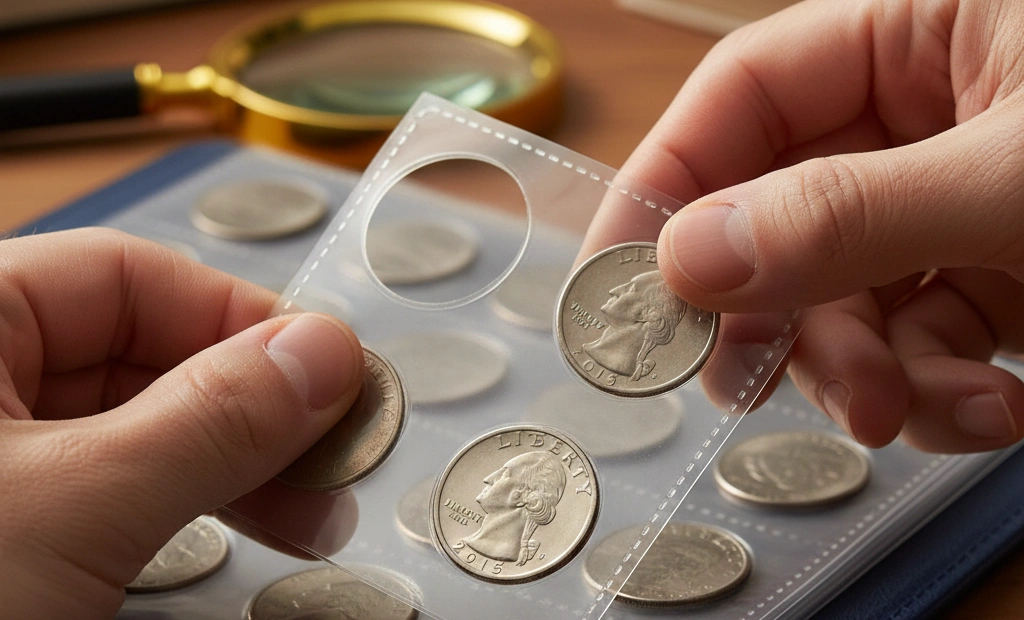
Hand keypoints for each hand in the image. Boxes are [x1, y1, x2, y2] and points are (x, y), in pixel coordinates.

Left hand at [0, 228, 363, 617]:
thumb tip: (321, 354)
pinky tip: (243, 530)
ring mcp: (1, 462)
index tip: (323, 376)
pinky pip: (128, 489)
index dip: (237, 319)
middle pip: (148, 354)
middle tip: (329, 459)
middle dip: (251, 409)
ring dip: (239, 465)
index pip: (127, 277)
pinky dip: (195, 506)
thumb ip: (207, 420)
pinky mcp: (21, 530)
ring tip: (307, 514)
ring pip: (146, 428)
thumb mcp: (72, 507)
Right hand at [585, 0, 1023, 452]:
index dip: (669, 184)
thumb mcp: (1008, 180)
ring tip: (900, 411)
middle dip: (779, 318)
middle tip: (748, 383)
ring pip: (848, 300)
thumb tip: (691, 261)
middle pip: (784, 219)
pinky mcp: (996, 278)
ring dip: (863, 375)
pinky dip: (937, 393)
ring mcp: (955, 205)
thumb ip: (848, 215)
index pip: (747, 95)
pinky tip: (986, 410)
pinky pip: (922, 343)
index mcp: (919, 33)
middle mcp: (926, 116)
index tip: (619, 281)